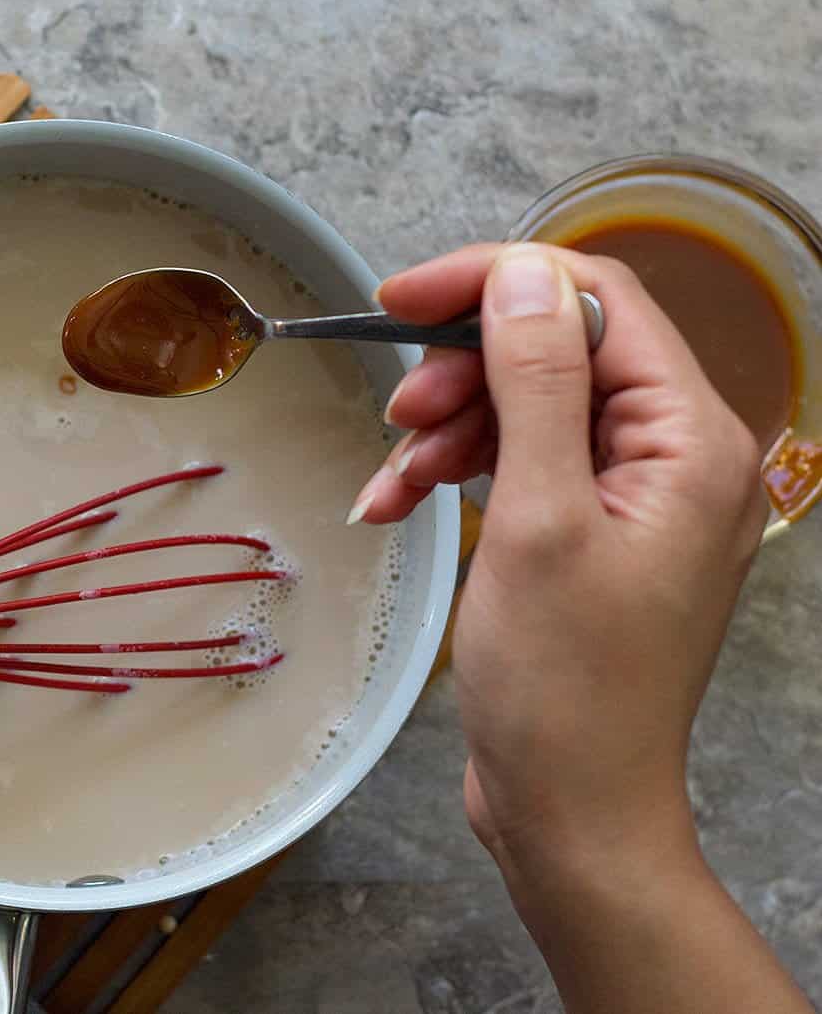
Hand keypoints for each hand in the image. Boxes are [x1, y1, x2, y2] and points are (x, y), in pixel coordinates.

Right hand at [355, 244, 808, 1011]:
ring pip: (531, 405)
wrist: (573, 810)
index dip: (494, 284)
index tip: (397, 301)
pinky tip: (396, 504)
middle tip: (394, 412)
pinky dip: (458, 473)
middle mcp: (679, 455)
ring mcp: (637, 495)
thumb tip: (524, 274)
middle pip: (560, 351)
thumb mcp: (539, 520)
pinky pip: (525, 463)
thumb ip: (537, 384)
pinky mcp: (596, 531)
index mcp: (692, 440)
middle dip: (465, 371)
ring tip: (391, 481)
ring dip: (449, 429)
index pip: (598, 302)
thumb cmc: (564, 685)